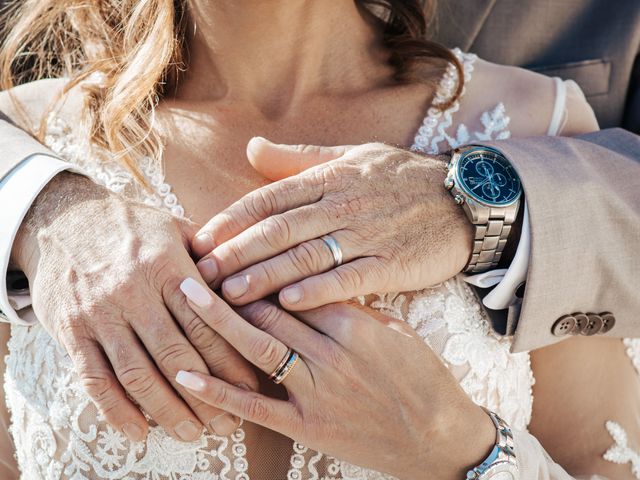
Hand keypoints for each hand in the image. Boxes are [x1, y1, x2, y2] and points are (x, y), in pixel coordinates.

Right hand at [11, 172, 258, 440]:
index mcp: (167, 268)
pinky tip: (138, 431)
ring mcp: (100, 314)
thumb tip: (245, 279)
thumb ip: (208, 256)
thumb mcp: (174, 227)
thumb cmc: (131, 225)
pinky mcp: (71, 330)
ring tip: (192, 434)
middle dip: (206, 396)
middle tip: (228, 423)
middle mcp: (135, 293)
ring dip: (167, 411)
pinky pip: (94, 379)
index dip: (230, 361)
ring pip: (137, 374)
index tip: (250, 386)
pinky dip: (116, 411)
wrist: (62, 218)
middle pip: (176, 356)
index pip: (205, 324)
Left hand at [175, 278, 494, 478]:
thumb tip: (314, 285)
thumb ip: (354, 307)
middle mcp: (331, 353)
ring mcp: (316, 390)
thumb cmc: (422, 378)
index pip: (297, 286)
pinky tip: (187, 373)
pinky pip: (256, 406)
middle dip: (232, 284)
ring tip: (184, 293)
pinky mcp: (307, 425)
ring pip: (258, 348)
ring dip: (218, 320)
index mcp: (355, 323)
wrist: (441, 437)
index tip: (234, 250)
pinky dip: (220, 390)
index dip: (262, 266)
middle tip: (197, 260)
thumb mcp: (396, 330)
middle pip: (271, 310)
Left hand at [192, 138, 472, 310]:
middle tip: (200, 276)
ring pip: (306, 257)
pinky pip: (349, 279)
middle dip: (236, 254)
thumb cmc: (403, 178)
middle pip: (279, 230)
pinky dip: (318, 291)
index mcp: (330, 177)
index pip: (269, 199)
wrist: (466, 200)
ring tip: (229, 296)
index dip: (231, 221)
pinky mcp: (391, 265)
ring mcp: (367, 236)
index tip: (200, 240)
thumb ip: (301, 157)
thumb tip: (252, 148)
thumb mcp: (354, 156)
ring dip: (265, 276)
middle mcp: (343, 205)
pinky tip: (288, 303)